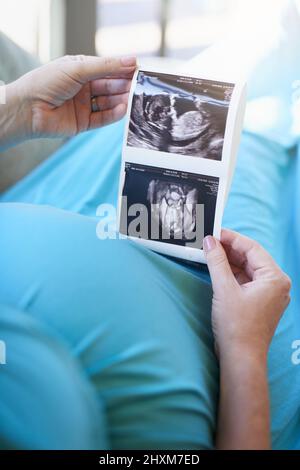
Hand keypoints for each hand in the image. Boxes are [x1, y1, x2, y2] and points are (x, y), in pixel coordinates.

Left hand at [4, 54, 135, 142]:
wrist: (28, 109)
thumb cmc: (46, 82)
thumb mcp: (78, 69)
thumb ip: (106, 66)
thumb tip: (131, 61)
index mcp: (81, 70)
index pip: (108, 69)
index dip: (123, 69)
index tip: (139, 70)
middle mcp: (84, 87)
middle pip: (110, 86)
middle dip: (125, 86)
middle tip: (140, 86)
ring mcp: (84, 105)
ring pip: (109, 102)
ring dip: (121, 100)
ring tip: (134, 99)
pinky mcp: (84, 122)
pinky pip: (103, 118)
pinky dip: (114, 114)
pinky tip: (123, 109)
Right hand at [203, 229, 290, 360]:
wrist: (241, 358)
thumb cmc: (237, 327)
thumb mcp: (224, 289)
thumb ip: (217, 261)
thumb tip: (210, 241)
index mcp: (275, 278)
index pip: (252, 249)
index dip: (231, 238)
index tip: (214, 232)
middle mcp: (276, 284)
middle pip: (251, 258)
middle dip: (229, 249)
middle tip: (209, 241)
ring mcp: (269, 294)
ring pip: (248, 269)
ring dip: (229, 261)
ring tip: (210, 253)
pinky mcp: (260, 302)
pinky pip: (246, 281)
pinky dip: (232, 274)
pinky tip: (218, 268)